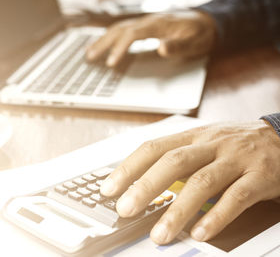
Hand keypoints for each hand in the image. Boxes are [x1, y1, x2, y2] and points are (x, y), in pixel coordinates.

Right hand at [86, 9, 215, 66]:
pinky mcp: (145, 27)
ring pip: (119, 28)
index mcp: (159, 24)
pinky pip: (124, 30)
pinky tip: (105, 44)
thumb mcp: (195, 43)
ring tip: (89, 52)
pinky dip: (111, 37)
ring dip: (103, 40)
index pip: (132, 35)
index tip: (110, 63)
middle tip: (89, 57)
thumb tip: (161, 49)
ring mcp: (146, 22)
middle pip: (120, 29)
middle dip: (104, 43)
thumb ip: (179, 47)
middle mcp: (149, 21)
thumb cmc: (201, 34)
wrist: (207, 23)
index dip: (119, 48)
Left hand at [100, 121, 279, 243]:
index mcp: (193, 136)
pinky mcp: (260, 176)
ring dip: (177, 210)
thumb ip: (176, 160)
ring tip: (160, 234)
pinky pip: (237, 198)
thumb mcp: (203, 143)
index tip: (108, 188)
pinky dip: (216, 217)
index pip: (154, 148)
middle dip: (145, 186)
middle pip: (174, 162)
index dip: (129, 168)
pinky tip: (199, 232)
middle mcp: (211, 144)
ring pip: (202, 182)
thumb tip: (141, 182)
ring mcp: (236, 159)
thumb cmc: (234, 144)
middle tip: (125, 209)